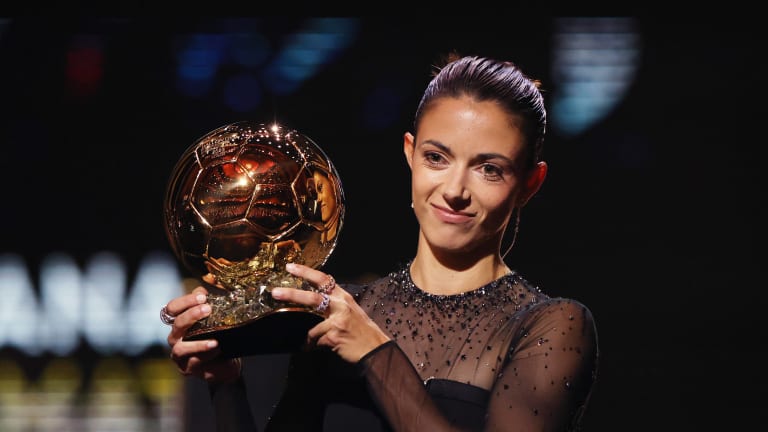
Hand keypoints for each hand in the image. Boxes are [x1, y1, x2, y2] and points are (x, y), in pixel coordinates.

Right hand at [165, 286, 240, 382]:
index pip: (172, 308)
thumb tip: (203, 290)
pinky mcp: (187, 369)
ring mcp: (179, 355)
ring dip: (197, 342)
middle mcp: (176, 338)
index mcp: (180, 323)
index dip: (184, 301)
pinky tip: (216, 349)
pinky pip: (193, 361)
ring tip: (214, 339)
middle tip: (207, 309)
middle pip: (177, 324)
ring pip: (179, 347)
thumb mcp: (215, 319)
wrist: (226, 364)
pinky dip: (205, 354)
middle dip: (191, 315)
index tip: (202, 296)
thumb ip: (207, 304)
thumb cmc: (218, 338)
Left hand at [271, 263, 390, 362]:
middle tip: (275, 292)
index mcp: (344, 297)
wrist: (376, 349)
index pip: (323, 279)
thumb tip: (315, 302)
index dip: (306, 272)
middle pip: (312, 297)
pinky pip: (316, 340)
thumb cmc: (362, 331)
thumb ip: (335, 304)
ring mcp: (337, 321)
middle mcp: (341, 306)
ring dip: (310, 336)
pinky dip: (315, 344)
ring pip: (312, 326)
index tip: (290, 267)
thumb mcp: (351, 311)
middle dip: (291, 294)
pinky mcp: (333, 336)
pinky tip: (320, 347)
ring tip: (310, 342)